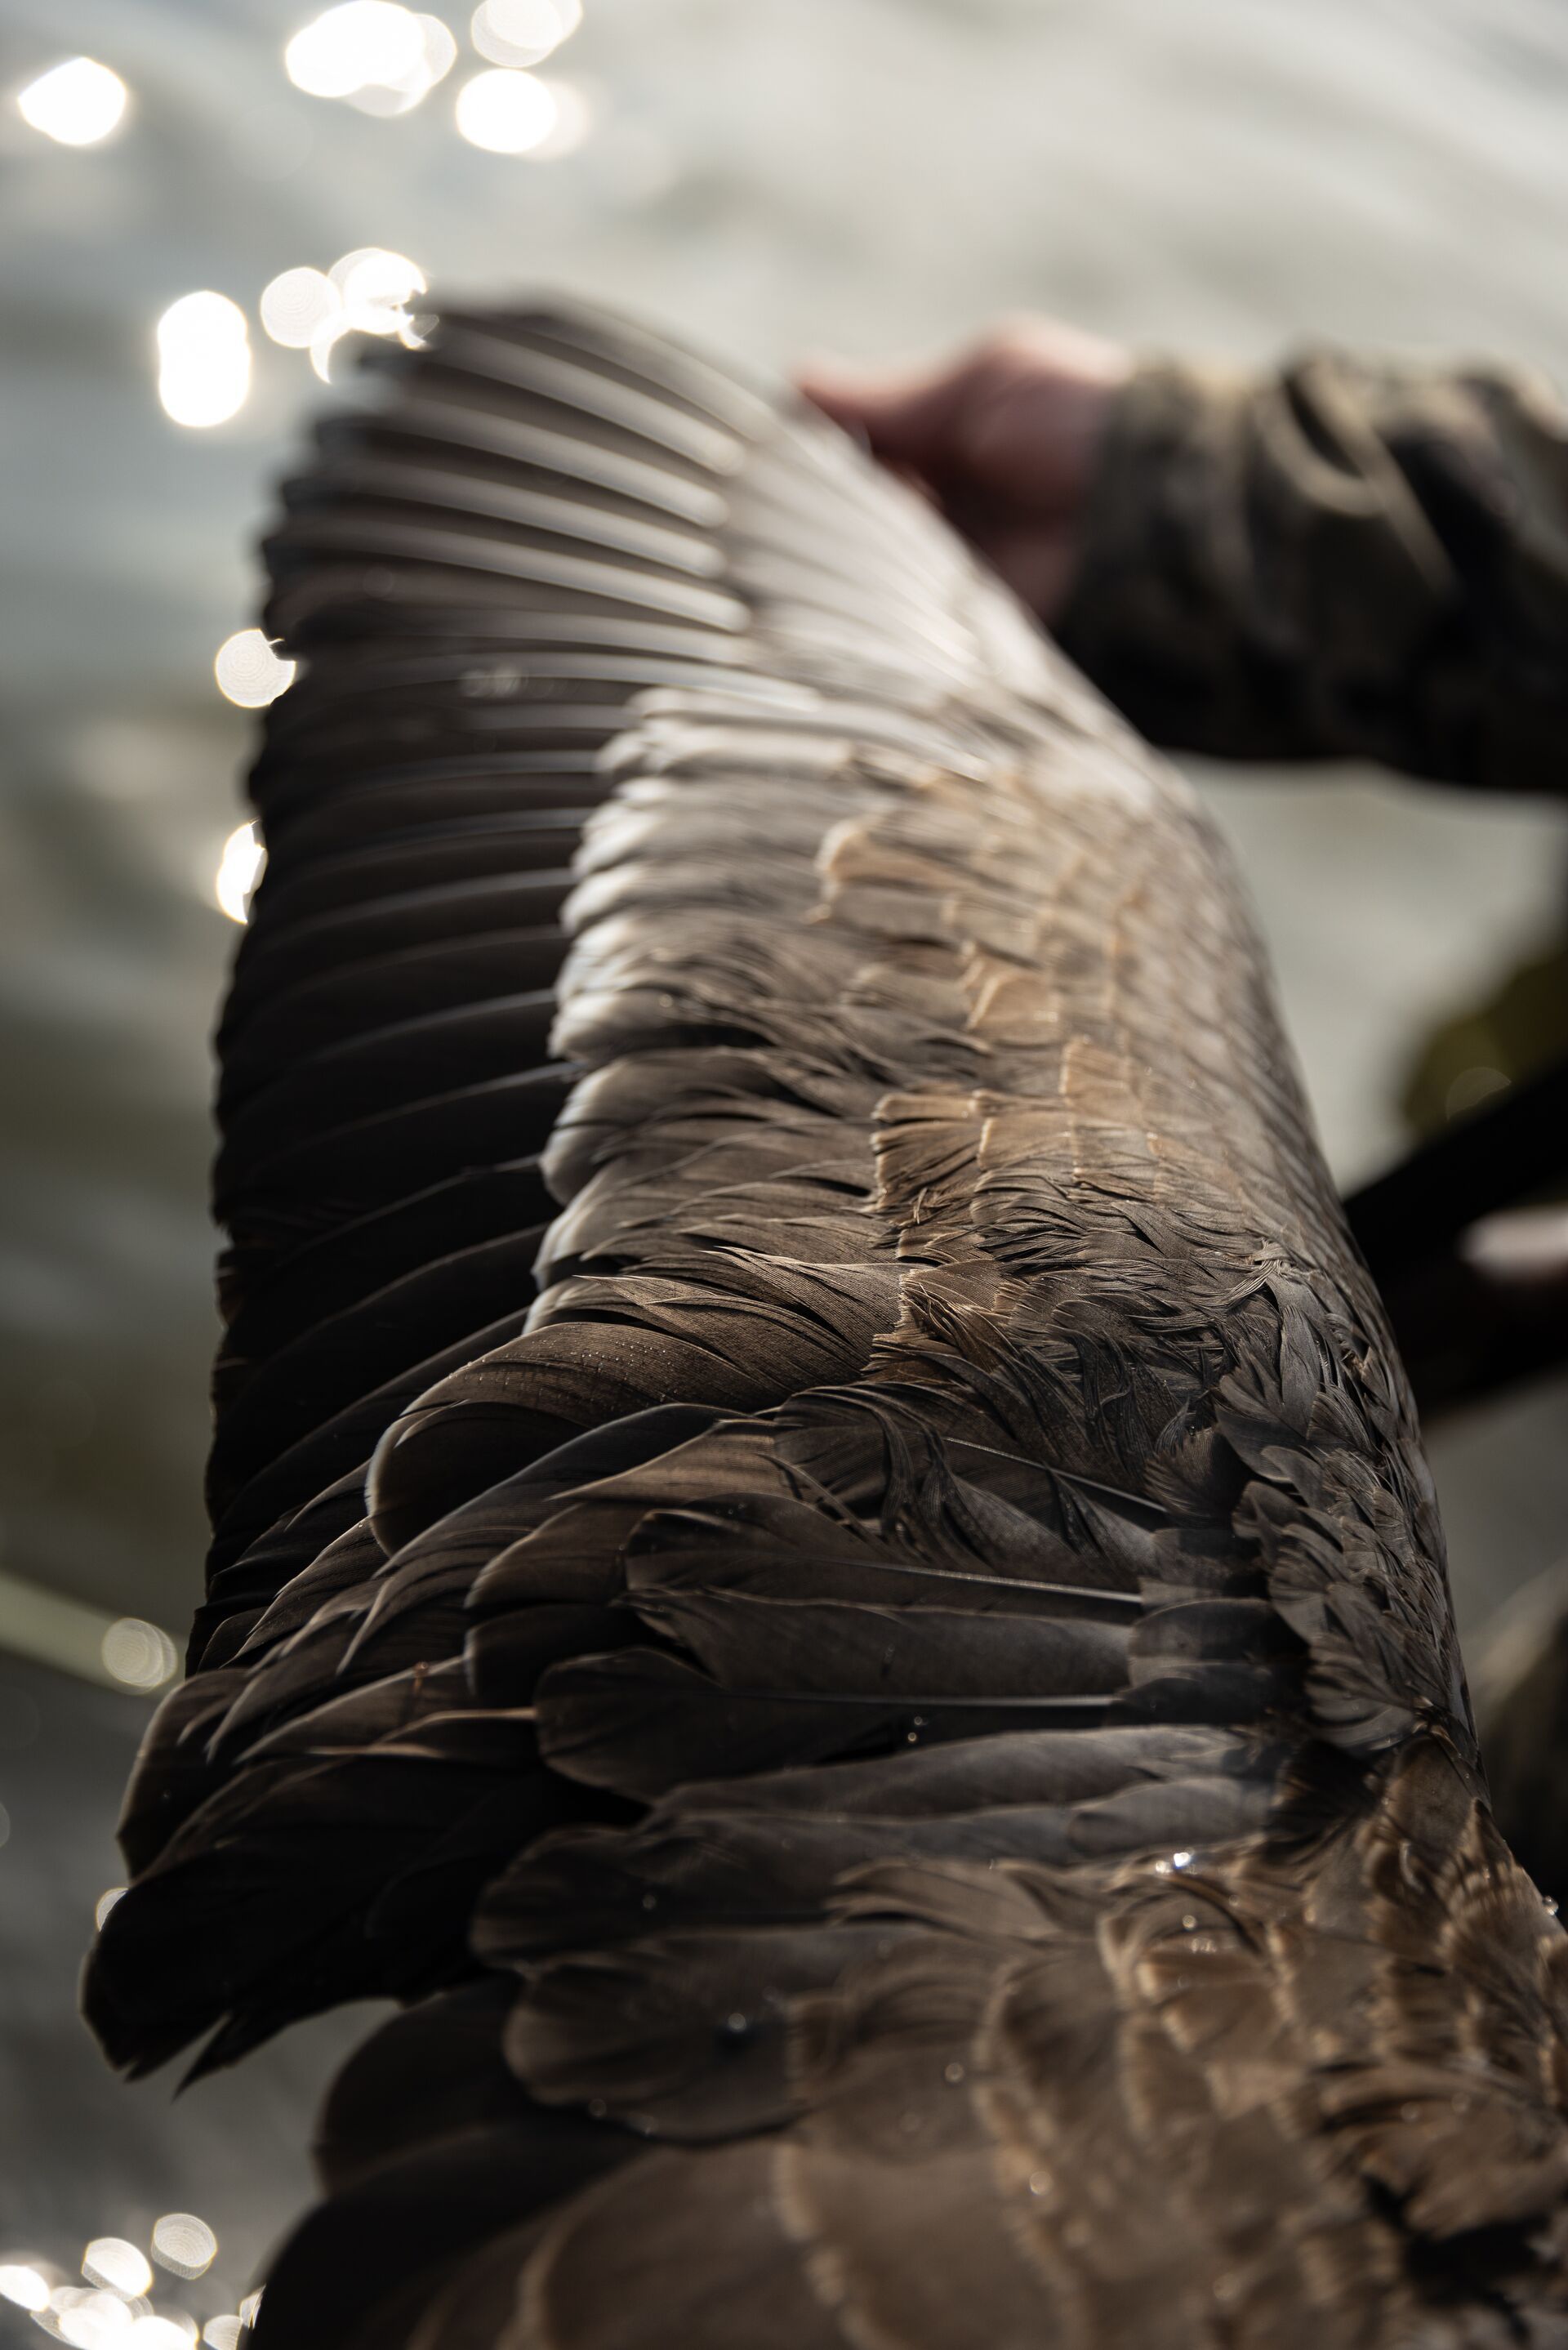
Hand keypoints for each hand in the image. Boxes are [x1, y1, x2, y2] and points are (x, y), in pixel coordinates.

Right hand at [800, 317, 1131, 624]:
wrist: (1164, 510)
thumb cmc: (1083, 420)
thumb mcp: (985, 382)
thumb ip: (887, 398)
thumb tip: (792, 381)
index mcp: (932, 450)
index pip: (836, 456)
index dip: (797, 457)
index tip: (763, 457)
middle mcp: (928, 518)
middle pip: (832, 523)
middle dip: (805, 517)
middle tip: (782, 510)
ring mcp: (937, 580)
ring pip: (848, 576)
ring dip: (829, 564)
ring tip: (815, 548)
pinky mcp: (953, 636)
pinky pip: (886, 631)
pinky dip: (861, 616)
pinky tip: (841, 595)